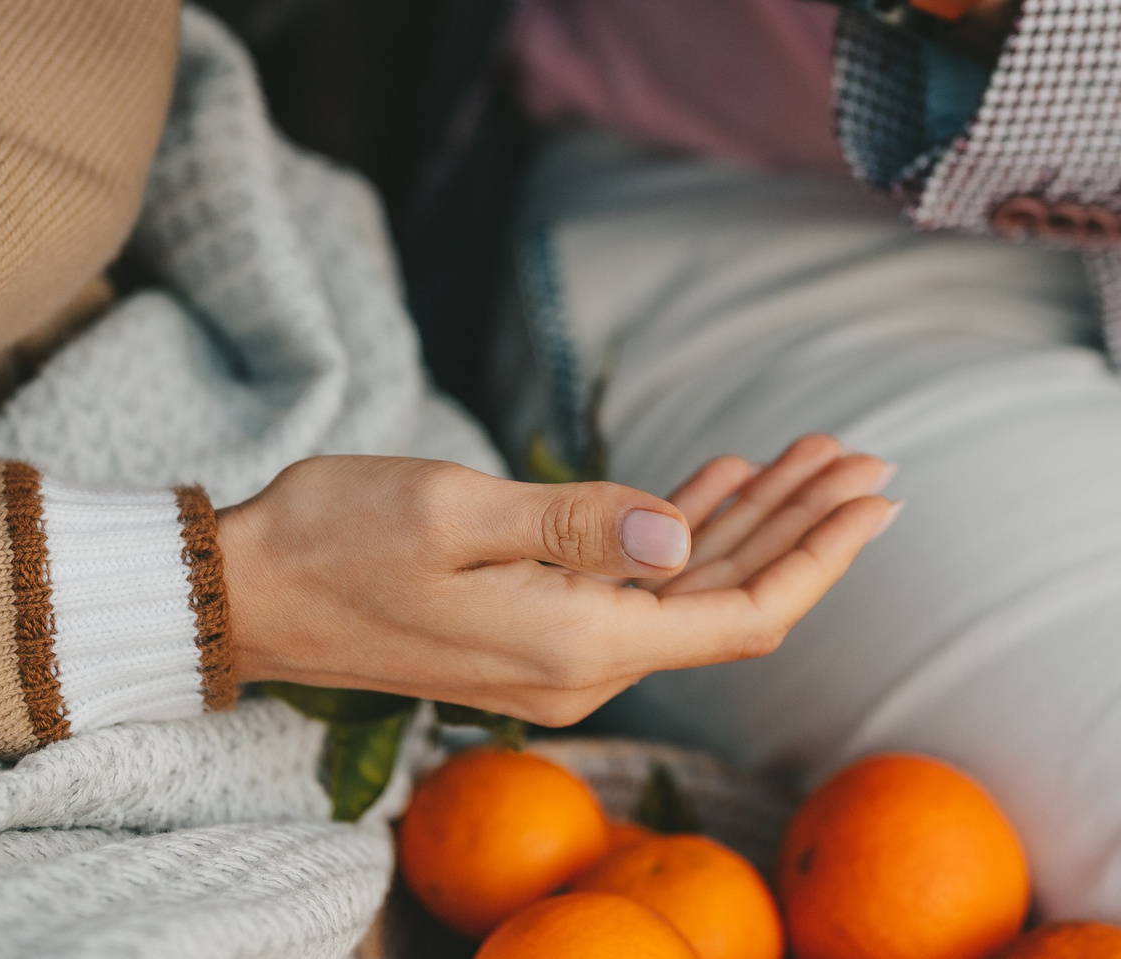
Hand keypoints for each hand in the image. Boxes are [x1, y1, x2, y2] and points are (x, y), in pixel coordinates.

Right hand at [217, 435, 896, 724]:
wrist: (246, 591)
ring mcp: (557, 654)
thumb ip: (579, 521)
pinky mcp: (532, 630)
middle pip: (729, 600)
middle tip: (868, 461)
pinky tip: (719, 481)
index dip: (819, 556)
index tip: (875, 496)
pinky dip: (685, 530)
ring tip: (814, 454)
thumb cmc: (337, 538)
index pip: (740, 613)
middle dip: (804, 528)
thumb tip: (682, 530)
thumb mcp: (457, 510)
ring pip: (687, 589)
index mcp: (576, 645)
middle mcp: (581, 666)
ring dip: (751, 521)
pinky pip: (636, 586)